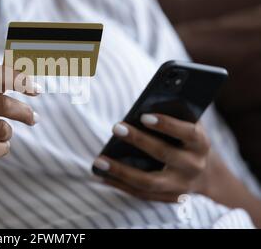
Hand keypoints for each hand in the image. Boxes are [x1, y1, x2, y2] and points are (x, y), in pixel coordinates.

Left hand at [93, 114, 211, 201]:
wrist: (206, 174)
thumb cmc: (186, 140)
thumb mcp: (188, 125)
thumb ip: (172, 115)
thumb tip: (142, 106)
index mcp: (200, 144)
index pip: (186, 133)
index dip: (167, 124)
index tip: (144, 116)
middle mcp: (193, 166)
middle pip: (164, 154)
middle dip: (139, 140)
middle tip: (116, 127)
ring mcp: (180, 186)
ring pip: (148, 181)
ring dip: (121, 171)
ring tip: (99, 160)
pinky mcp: (167, 198)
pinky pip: (140, 194)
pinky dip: (120, 184)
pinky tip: (102, 175)